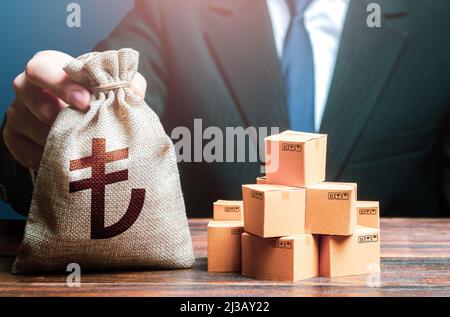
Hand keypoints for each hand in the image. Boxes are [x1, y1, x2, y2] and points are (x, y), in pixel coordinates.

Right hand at [3, 50, 146, 169]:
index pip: (41, 68)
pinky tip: (65, 160)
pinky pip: (23, 150)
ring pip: (28, 125)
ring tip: (81, 147)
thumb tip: (135, 92)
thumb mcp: (112, 84)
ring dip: (56, 138)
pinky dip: (44, 157)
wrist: (78, 113)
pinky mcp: (13, 136)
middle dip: (55, 113)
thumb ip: (127, 83)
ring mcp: (17, 112)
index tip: (85, 101)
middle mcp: (26, 86)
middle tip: (82, 127)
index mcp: (48, 66)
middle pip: (27, 94)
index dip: (61, 84)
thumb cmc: (95, 94)